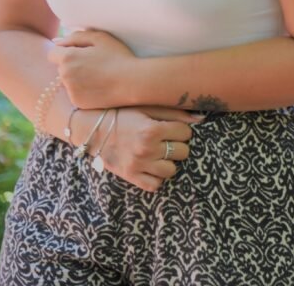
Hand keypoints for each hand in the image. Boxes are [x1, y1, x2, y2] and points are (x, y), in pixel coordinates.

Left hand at [48, 29, 139, 108]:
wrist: (133, 82)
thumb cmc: (119, 57)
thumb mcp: (100, 38)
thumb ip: (76, 36)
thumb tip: (56, 41)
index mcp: (68, 57)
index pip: (53, 53)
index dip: (66, 51)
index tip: (82, 54)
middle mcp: (64, 75)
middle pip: (60, 68)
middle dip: (72, 65)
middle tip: (94, 65)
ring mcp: (70, 91)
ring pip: (67, 82)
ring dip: (77, 78)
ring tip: (98, 76)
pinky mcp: (78, 102)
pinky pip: (75, 94)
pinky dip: (83, 90)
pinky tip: (99, 87)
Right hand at [76, 106, 200, 192]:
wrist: (92, 130)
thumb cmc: (122, 114)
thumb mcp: (147, 107)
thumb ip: (174, 113)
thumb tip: (201, 119)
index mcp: (152, 130)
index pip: (186, 133)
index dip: (181, 129)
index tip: (171, 127)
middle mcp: (147, 149)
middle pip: (183, 152)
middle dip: (177, 145)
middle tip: (165, 140)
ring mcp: (138, 165)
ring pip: (171, 170)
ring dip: (168, 162)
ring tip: (158, 153)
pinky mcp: (130, 176)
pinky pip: (155, 185)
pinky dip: (156, 178)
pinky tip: (151, 166)